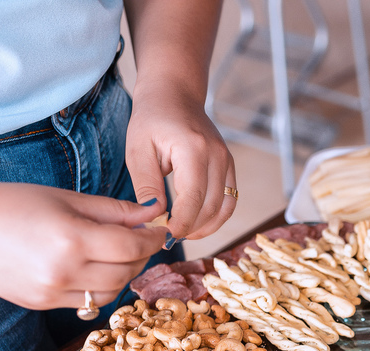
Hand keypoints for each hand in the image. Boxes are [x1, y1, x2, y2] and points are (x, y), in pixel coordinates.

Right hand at [0, 182, 166, 309]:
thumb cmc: (9, 202)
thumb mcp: (64, 198)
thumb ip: (112, 210)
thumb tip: (152, 213)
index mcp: (71, 239)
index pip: (132, 247)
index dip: (152, 239)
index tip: (159, 229)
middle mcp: (63, 272)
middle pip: (125, 273)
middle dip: (140, 256)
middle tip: (140, 239)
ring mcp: (51, 293)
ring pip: (109, 294)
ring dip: (122, 275)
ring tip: (116, 254)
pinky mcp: (41, 305)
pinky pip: (86, 304)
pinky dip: (98, 288)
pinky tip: (92, 268)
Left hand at [125, 81, 236, 240]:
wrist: (175, 94)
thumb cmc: (152, 119)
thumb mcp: (138, 150)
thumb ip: (147, 186)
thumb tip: (156, 218)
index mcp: (193, 150)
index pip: (193, 198)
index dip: (181, 223)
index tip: (164, 235)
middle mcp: (217, 156)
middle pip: (212, 207)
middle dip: (191, 228)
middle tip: (168, 237)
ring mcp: (228, 161)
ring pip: (225, 208)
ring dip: (206, 227)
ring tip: (183, 232)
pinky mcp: (230, 166)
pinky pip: (230, 200)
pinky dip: (216, 217)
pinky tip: (197, 222)